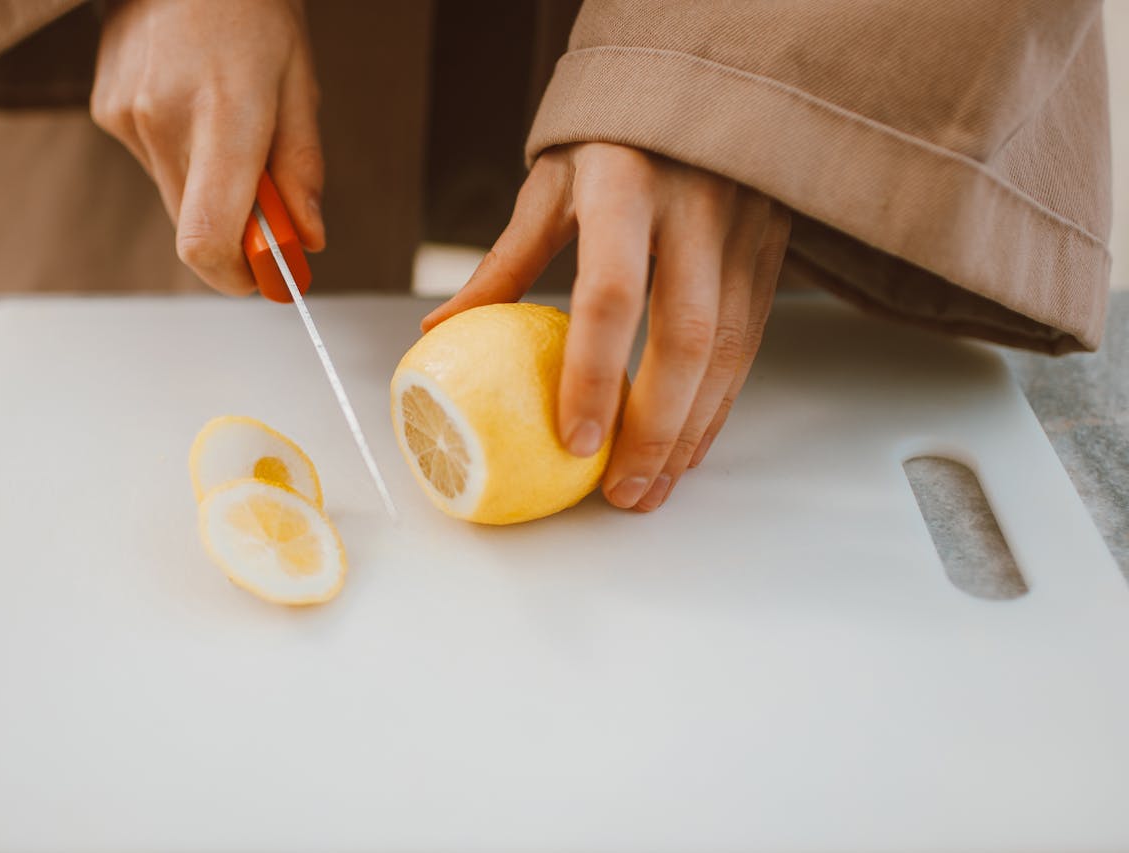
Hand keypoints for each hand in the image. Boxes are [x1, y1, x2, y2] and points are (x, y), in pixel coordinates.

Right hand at [91, 0, 324, 294]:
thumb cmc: (252, 8)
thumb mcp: (300, 82)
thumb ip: (302, 168)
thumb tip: (307, 240)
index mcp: (224, 116)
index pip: (208, 239)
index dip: (237, 276)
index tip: (267, 278)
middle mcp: (164, 121)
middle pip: (194, 230)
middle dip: (238, 235)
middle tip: (273, 208)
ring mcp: (127, 117)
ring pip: (177, 198)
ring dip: (211, 187)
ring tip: (230, 123)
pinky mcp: (107, 110)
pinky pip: (155, 163)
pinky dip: (184, 155)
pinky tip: (194, 101)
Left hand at [422, 143, 789, 511]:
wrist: (702, 82)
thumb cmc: (612, 134)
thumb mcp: (551, 185)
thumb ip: (506, 261)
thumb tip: (441, 331)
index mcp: (626, 183)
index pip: (613, 292)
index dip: (594, 373)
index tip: (574, 439)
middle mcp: (696, 208)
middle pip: (687, 337)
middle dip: (655, 429)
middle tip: (620, 492)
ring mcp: (744, 230)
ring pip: (729, 351)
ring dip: (691, 431)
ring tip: (652, 488)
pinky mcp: (770, 252)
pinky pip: (750, 343)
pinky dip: (720, 403)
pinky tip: (690, 445)